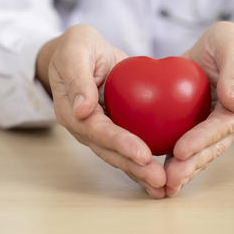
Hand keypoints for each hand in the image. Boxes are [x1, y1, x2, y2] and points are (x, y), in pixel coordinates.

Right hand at [36, 24, 166, 197]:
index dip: (119, 143)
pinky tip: (162, 177)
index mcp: (70, 110)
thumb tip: (82, 109)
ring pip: (118, 156)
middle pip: (109, 151)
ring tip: (163, 187)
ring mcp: (97, 131)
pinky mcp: (112, 129)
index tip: (143, 154)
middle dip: (134, 167)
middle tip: (159, 179)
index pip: (97, 130)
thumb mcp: (76, 48)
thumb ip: (78, 76)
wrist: (80, 52)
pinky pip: (127, 148)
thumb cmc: (77, 47)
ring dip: (140, 173)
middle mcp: (83, 126)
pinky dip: (142, 164)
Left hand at [164, 21, 233, 196]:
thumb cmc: (229, 45)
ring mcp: (217, 129)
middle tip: (170, 178)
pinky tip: (158, 174)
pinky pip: (188, 147)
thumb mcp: (232, 45)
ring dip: (184, 171)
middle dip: (191, 164)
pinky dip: (175, 161)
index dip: (203, 139)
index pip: (224, 125)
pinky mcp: (200, 129)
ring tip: (164, 185)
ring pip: (201, 153)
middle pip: (212, 147)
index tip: (182, 150)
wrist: (222, 51)